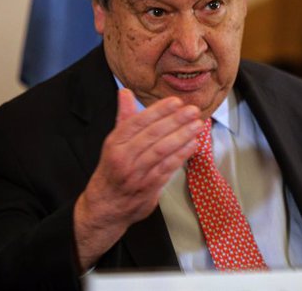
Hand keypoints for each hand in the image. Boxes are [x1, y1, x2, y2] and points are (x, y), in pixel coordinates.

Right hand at [74, 89, 203, 269]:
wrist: (104, 209)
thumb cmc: (112, 170)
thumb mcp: (113, 143)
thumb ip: (124, 117)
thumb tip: (125, 92)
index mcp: (114, 143)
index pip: (138, 121)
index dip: (158, 110)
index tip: (176, 101)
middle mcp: (123, 157)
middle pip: (152, 135)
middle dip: (176, 121)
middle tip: (193, 110)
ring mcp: (136, 174)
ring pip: (161, 151)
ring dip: (182, 136)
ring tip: (197, 125)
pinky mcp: (148, 188)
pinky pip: (167, 169)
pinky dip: (181, 155)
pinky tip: (193, 144)